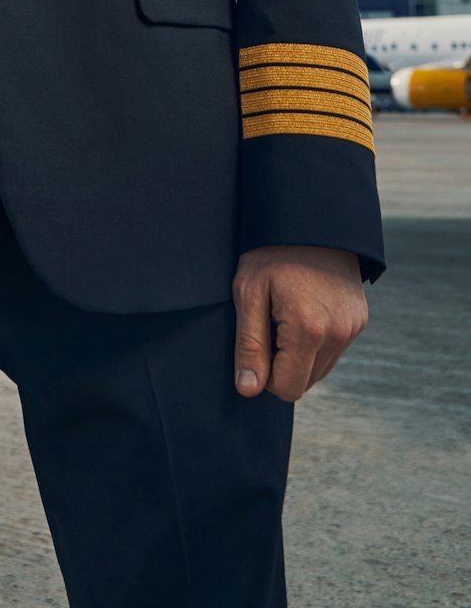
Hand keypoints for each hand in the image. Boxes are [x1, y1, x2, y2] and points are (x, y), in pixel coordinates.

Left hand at [232, 245, 367, 401]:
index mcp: (309, 330)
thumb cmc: (271, 252)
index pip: (286, 389)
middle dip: (282, 365)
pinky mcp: (359, 320)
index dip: (264, 375)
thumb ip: (249, 345)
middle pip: (305, 382)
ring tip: (285, 314)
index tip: (255, 341)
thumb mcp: (248, 292)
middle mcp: (338, 334)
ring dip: (299, 355)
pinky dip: (315, 342)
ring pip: (320, 369)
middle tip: (268, 324)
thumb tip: (248, 389)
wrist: (311, 218)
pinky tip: (303, 310)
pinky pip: (333, 350)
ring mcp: (353, 328)